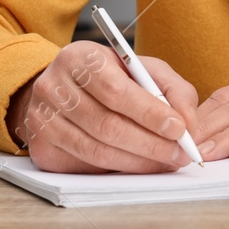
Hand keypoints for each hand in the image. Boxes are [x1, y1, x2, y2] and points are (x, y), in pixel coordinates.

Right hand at [5, 41, 200, 173]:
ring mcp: (42, 120)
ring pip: (96, 150)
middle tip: (179, 154)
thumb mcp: (140, 68)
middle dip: (150, 144)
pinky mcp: (41, 148)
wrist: (59, 89)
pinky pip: (84, 166)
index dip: (150, 113)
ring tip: (165, 163)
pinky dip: (116, 170)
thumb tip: (188, 122)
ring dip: (137, 162)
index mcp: (79, 58)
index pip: (116, 90)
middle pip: (107, 125)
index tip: (180, 129)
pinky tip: (138, 166)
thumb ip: (171, 88)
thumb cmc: (106, 77)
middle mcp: (54, 88)